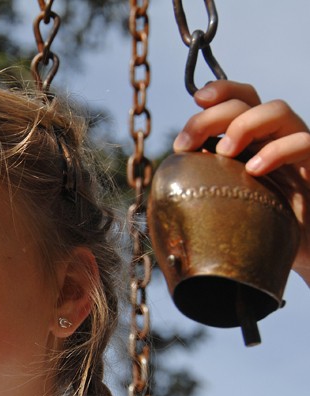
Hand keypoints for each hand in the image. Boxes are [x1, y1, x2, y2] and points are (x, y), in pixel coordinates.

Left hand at [173, 80, 309, 285]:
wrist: (299, 254)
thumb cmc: (256, 232)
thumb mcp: (220, 207)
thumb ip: (196, 193)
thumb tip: (151, 204)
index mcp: (250, 140)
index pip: (238, 98)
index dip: (219, 91)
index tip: (195, 101)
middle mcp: (273, 137)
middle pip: (247, 101)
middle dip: (212, 115)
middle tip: (186, 143)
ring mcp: (297, 149)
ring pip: (278, 110)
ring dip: (244, 124)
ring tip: (223, 151)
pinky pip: (304, 142)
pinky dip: (277, 150)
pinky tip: (255, 170)